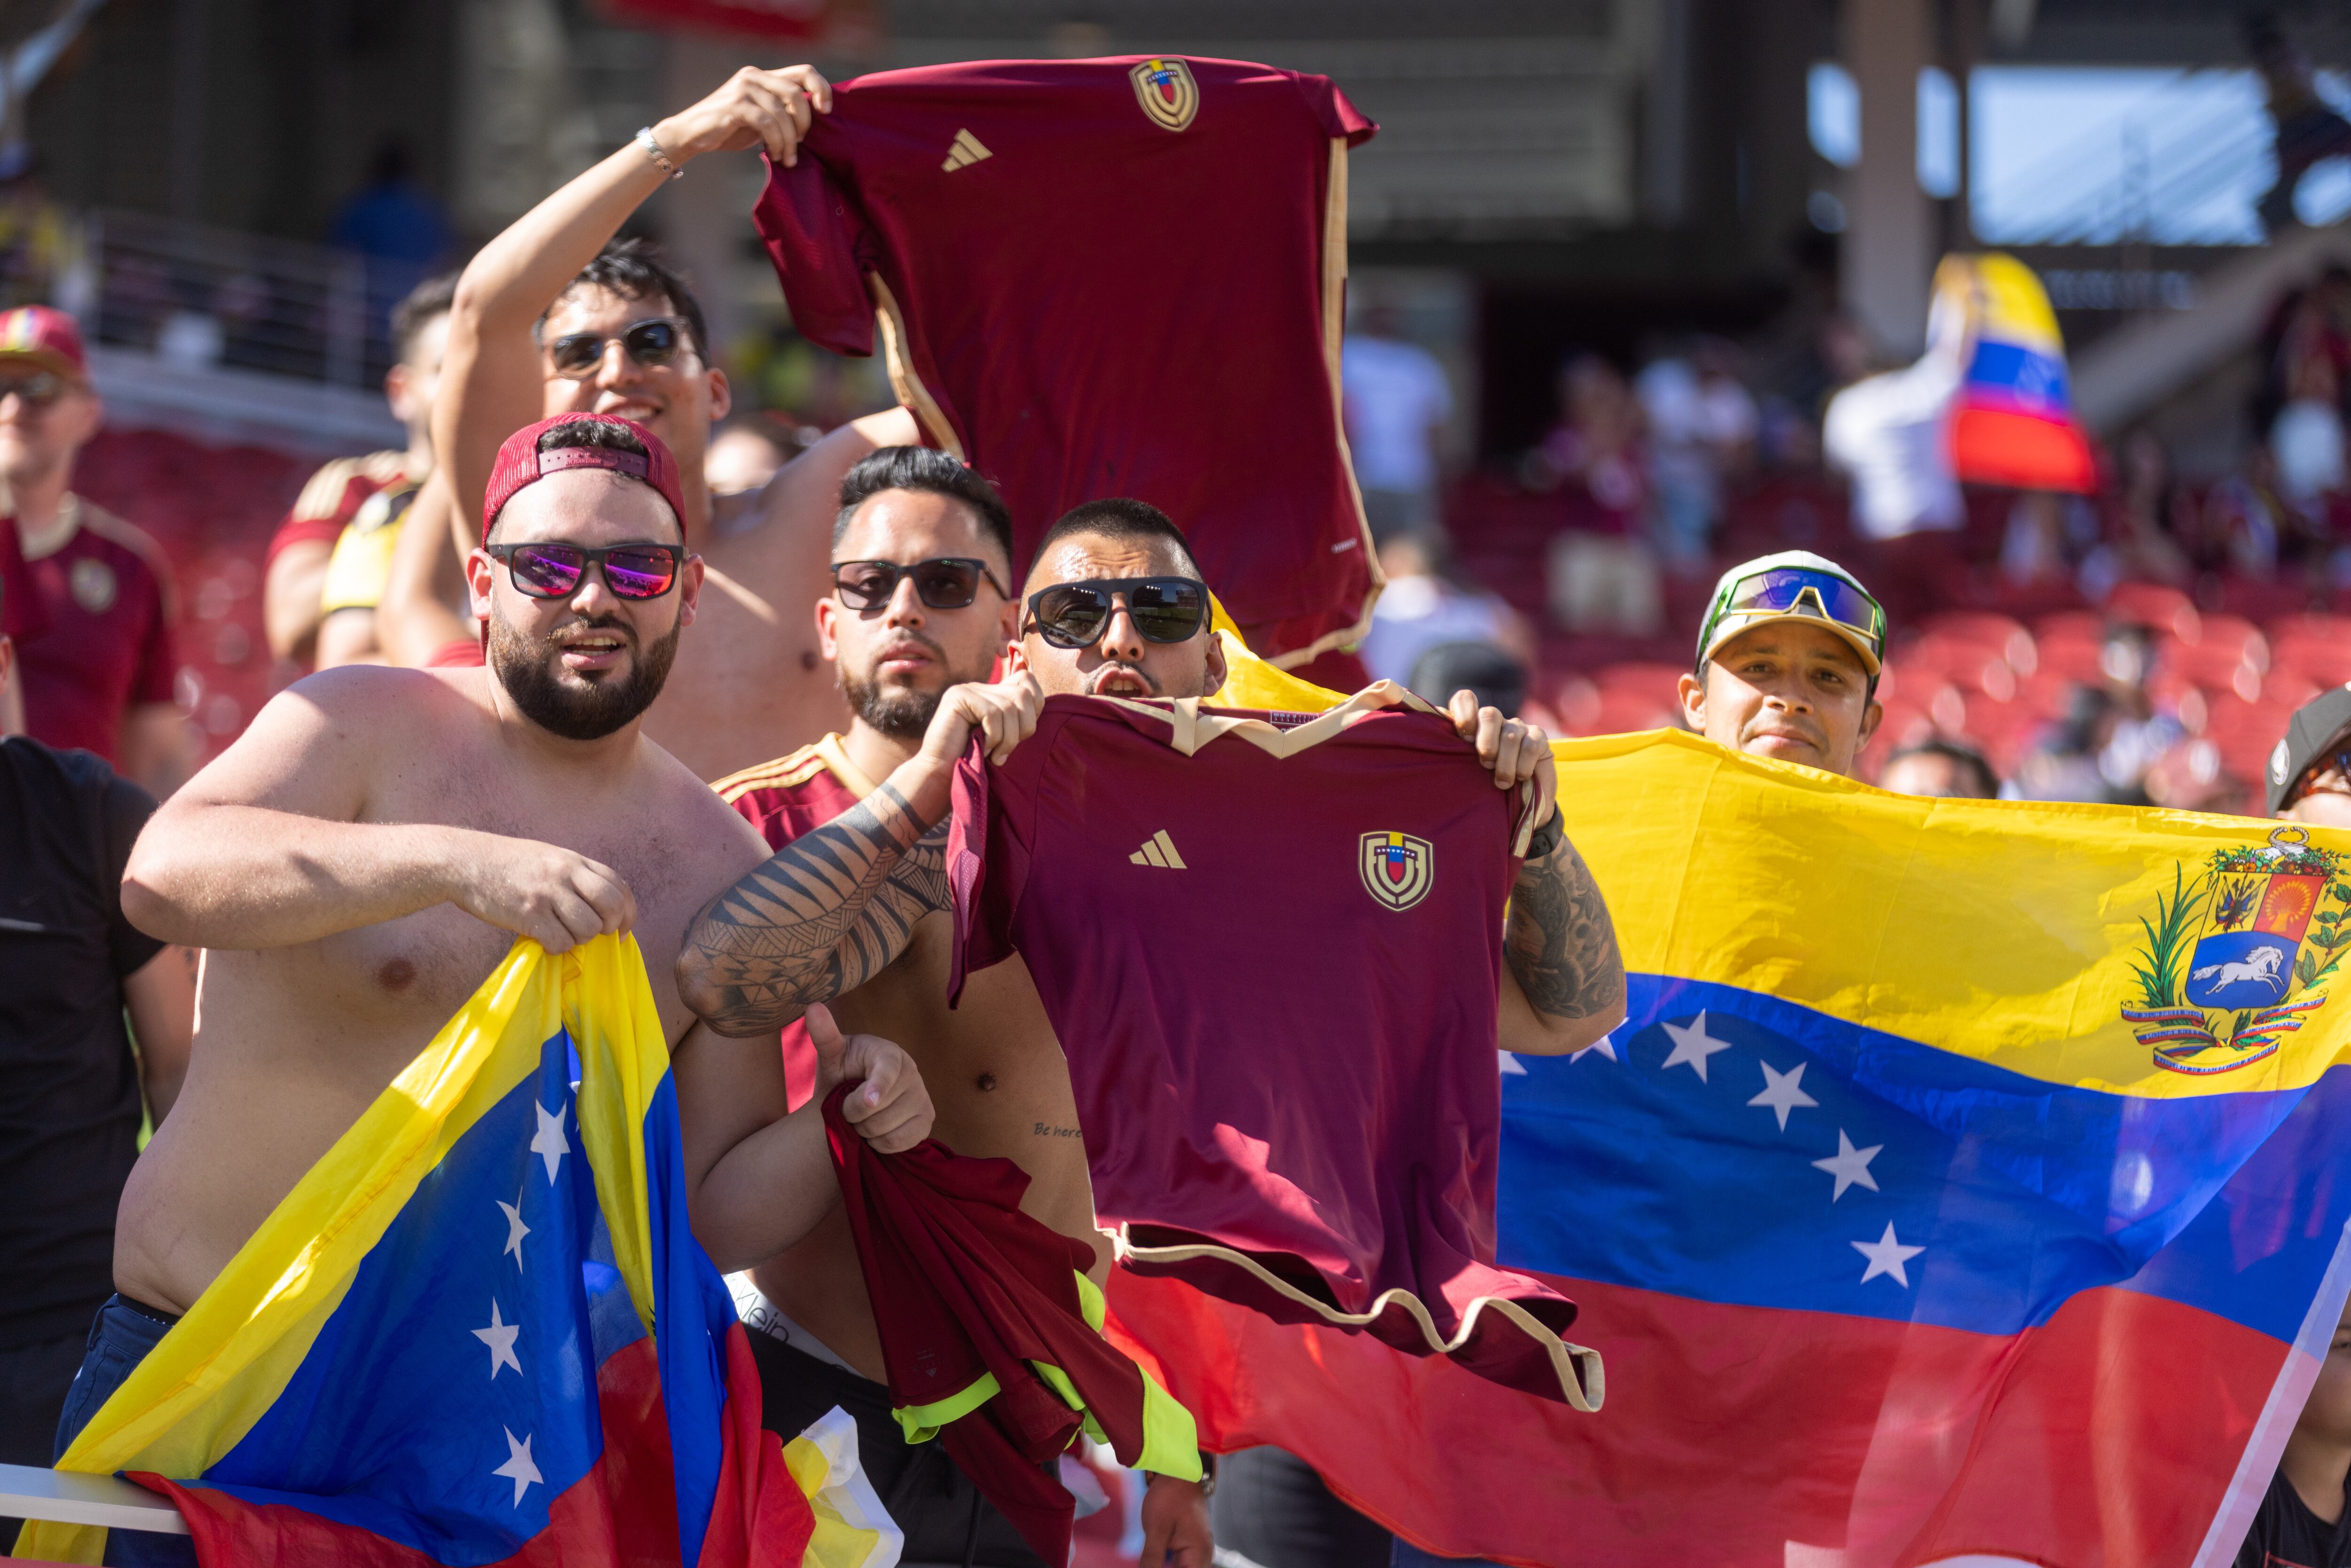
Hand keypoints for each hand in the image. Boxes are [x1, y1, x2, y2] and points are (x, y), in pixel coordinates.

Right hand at [450, 835, 634, 952]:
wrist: (463, 861)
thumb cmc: (506, 863)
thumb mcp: (548, 857)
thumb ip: (575, 875)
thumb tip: (599, 906)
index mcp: (574, 860)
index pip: (619, 886)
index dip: (628, 912)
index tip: (622, 929)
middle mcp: (566, 874)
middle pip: (612, 906)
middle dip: (610, 927)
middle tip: (595, 935)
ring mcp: (548, 893)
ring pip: (588, 928)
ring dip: (579, 939)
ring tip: (561, 934)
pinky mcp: (529, 914)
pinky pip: (560, 941)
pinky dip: (557, 948)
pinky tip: (544, 940)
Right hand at [652, 65, 833, 167]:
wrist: (693, 135)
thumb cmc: (730, 129)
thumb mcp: (762, 117)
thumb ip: (783, 111)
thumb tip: (815, 119)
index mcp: (764, 76)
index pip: (804, 71)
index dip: (821, 89)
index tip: (827, 111)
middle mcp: (754, 76)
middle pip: (796, 93)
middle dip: (805, 123)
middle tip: (800, 145)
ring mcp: (743, 88)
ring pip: (783, 112)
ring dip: (789, 141)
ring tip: (787, 158)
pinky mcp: (735, 105)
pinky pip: (767, 123)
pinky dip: (776, 142)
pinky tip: (775, 155)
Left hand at [808, 1003, 933, 1152]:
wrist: (854, 1097)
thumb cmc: (843, 1072)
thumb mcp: (832, 1054)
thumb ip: (824, 1035)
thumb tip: (813, 1007)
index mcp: (890, 1053)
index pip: (888, 1070)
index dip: (877, 1087)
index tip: (866, 1102)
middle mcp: (913, 1073)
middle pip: (879, 1108)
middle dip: (853, 1115)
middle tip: (846, 1107)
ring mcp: (923, 1098)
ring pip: (887, 1128)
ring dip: (864, 1131)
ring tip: (860, 1118)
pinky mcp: (927, 1121)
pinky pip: (900, 1143)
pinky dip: (880, 1144)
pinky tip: (875, 1132)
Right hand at [919, 669, 1043, 769]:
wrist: (942, 774)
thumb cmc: (975, 760)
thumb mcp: (1005, 737)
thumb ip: (1018, 719)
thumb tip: (1041, 704)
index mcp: (992, 692)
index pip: (1027, 680)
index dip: (1035, 707)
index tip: (1022, 734)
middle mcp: (980, 687)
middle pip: (1023, 694)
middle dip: (1024, 727)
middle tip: (1007, 749)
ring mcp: (968, 689)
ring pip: (1009, 706)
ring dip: (1008, 738)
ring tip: (996, 755)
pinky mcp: (958, 697)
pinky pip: (992, 713)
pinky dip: (994, 736)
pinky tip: (984, 749)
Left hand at [1138, 1474, 1212, 1567]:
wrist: (1178, 1469)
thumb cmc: (1170, 1496)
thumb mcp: (1156, 1530)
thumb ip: (1152, 1560)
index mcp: (1199, 1555)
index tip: (1152, 1567)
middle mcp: (1202, 1555)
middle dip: (1165, 1567)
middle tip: (1150, 1562)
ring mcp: (1197, 1548)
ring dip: (1165, 1565)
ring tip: (1153, 1557)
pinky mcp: (1189, 1542)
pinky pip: (1181, 1562)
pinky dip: (1167, 1564)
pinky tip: (1155, 1561)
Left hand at [1448, 689, 1556, 816]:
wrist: (1519, 807)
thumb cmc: (1484, 789)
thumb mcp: (1463, 773)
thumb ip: (1450, 753)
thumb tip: (1424, 737)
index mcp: (1472, 725)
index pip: (1465, 699)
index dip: (1464, 712)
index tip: (1463, 736)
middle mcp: (1494, 722)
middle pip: (1489, 714)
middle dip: (1486, 741)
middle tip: (1485, 764)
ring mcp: (1518, 728)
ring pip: (1510, 734)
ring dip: (1505, 762)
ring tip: (1501, 783)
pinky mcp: (1539, 738)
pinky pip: (1530, 746)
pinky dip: (1523, 766)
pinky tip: (1521, 778)